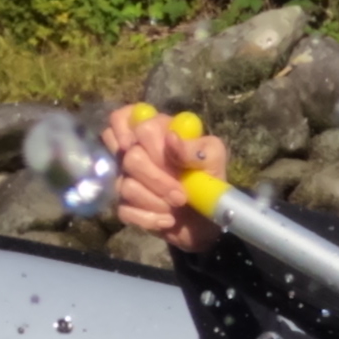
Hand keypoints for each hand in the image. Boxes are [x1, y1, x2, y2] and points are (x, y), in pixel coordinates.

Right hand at [101, 104, 210, 246]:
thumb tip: (171, 138)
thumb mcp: (214, 159)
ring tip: (179, 204)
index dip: (132, 131)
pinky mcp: (124, 204)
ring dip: (156, 200)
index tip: (148, 148)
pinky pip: (124, 209)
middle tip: (180, 192)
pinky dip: (149, 218)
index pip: (124, 117)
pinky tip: (168, 220)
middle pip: (128, 155)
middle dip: (156, 177)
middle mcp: (135, 152)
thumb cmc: (210, 181)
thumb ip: (197, 147)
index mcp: (155, 132)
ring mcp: (126, 178)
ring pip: (124, 185)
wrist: (209, 221)